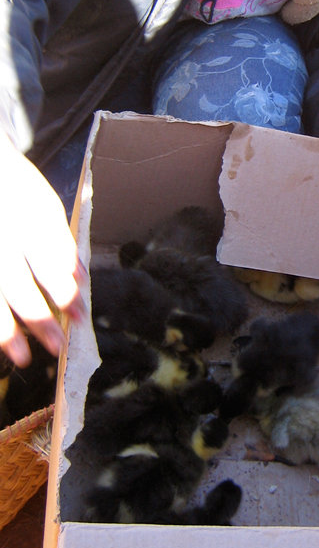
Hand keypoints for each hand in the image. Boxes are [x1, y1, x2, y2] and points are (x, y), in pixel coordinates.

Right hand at [0, 131, 85, 366]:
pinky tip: (0, 340)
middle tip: (58, 347)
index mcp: (27, 217)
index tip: (79, 317)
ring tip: (22, 357)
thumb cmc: (17, 189)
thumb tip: (81, 280)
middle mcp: (2, 234)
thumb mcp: (46, 204)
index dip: (65, 291)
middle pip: (18, 284)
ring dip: (6, 329)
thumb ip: (61, 242)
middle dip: (39, 319)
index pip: (50, 262)